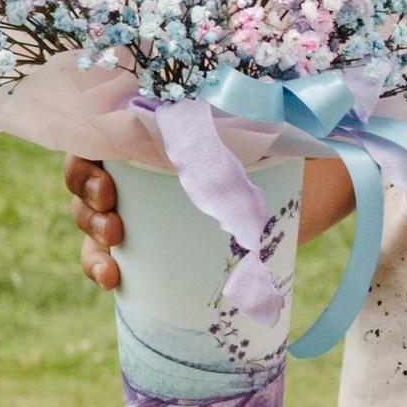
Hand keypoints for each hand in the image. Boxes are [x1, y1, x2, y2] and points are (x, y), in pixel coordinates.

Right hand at [59, 147, 357, 294]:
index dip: (86, 166)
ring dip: (91, 242)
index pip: (96, 139)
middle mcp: (143, 164)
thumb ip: (248, 128)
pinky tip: (112, 281)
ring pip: (93, 220)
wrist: (320, 188)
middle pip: (86, 182)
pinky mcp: (158, 242)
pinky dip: (102, 268)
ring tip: (112, 265)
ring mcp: (146, 206)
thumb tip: (257, 125)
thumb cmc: (290, 149)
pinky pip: (112, 255)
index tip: (109, 189)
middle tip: (115, 225)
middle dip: (86, 205)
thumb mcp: (262, 137)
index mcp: (158, 129)